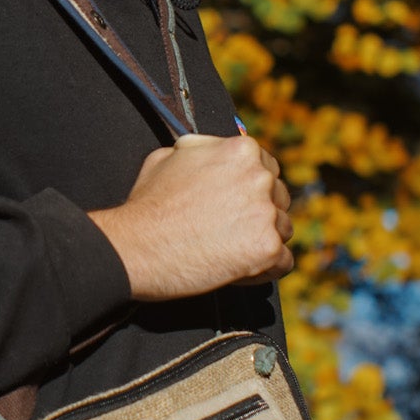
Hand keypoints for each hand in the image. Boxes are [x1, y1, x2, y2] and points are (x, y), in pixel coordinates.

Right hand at [88, 133, 293, 301]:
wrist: (136, 245)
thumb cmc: (149, 204)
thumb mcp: (170, 155)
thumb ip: (205, 150)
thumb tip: (214, 151)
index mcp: (242, 151)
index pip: (268, 168)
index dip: (252, 189)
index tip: (235, 203)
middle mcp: (260, 178)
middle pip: (280, 199)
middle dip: (259, 214)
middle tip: (228, 229)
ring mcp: (266, 214)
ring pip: (284, 230)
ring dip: (262, 241)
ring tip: (228, 249)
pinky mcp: (267, 249)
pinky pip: (282, 262)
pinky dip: (264, 269)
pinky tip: (237, 268)